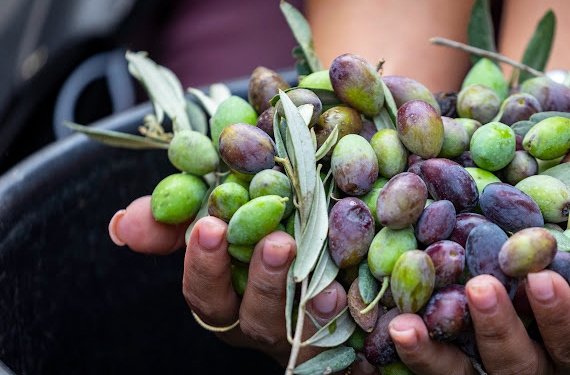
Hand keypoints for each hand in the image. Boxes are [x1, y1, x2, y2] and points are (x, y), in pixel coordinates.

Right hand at [109, 196, 377, 373]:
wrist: (333, 255)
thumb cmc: (262, 229)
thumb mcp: (218, 218)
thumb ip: (174, 220)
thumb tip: (122, 225)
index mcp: (226, 297)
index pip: (205, 292)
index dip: (204, 263)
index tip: (209, 225)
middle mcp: (260, 320)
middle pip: (252, 316)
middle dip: (261, 281)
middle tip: (276, 243)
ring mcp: (300, 330)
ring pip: (298, 325)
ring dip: (305, 296)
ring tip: (320, 261)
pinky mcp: (337, 332)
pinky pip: (337, 330)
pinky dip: (336, 311)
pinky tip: (340, 289)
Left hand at [387, 244, 569, 373]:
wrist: (557, 285)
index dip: (561, 317)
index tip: (541, 280)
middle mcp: (541, 369)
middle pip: (519, 367)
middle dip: (499, 331)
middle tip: (479, 287)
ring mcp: (495, 372)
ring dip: (435, 356)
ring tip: (406, 325)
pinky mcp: (460, 368)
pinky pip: (436, 369)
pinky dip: (412, 352)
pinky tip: (392, 327)